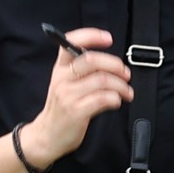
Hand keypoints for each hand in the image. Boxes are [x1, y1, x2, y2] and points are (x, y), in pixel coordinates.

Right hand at [20, 27, 133, 163]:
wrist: (47, 136)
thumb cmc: (62, 108)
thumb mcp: (65, 84)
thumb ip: (82, 71)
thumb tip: (112, 64)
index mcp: (60, 68)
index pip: (71, 42)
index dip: (91, 36)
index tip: (108, 39)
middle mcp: (62, 78)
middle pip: (92, 60)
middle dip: (115, 65)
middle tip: (126, 74)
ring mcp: (68, 95)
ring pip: (102, 80)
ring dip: (121, 85)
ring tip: (126, 92)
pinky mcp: (76, 111)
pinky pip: (103, 99)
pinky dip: (115, 99)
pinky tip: (116, 102)